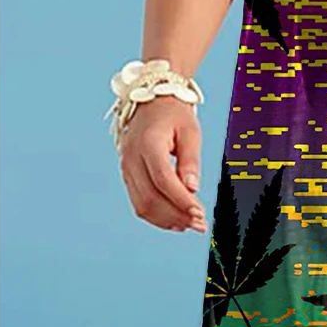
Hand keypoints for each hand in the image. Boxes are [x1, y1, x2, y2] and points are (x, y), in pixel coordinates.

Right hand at [118, 97, 206, 232]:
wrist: (149, 101)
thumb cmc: (173, 114)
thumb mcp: (190, 131)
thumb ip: (191, 159)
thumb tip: (192, 189)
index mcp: (148, 144)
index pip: (163, 180)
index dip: (181, 200)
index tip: (200, 213)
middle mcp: (131, 158)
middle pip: (150, 197)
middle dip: (176, 215)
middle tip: (200, 224)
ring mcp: (126, 169)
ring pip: (141, 205)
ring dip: (166, 220)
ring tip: (190, 225)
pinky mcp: (127, 176)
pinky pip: (138, 202)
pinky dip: (157, 215)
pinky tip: (175, 220)